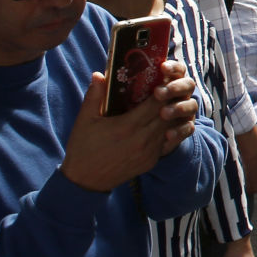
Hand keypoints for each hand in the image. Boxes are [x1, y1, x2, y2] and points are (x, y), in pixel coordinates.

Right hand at [61, 67, 195, 191]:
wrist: (85, 182)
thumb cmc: (83, 148)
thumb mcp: (85, 120)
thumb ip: (94, 96)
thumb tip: (99, 74)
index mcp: (127, 127)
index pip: (154, 103)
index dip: (163, 89)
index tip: (165, 77)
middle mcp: (142, 139)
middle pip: (166, 114)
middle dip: (171, 99)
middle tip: (173, 86)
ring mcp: (149, 152)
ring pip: (170, 128)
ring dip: (173, 115)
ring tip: (173, 101)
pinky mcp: (151, 161)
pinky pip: (167, 142)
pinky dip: (170, 131)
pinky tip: (168, 121)